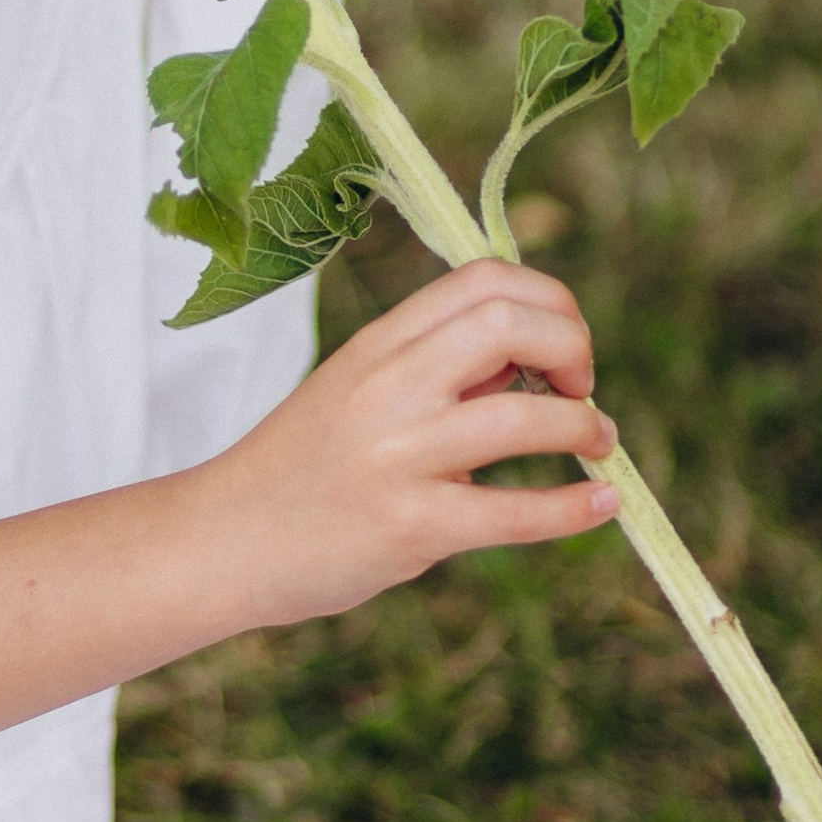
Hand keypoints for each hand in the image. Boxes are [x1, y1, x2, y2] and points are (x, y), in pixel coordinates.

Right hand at [205, 258, 619, 629]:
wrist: (220, 541)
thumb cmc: (301, 468)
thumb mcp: (357, 392)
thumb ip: (438, 370)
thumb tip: (541, 360)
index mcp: (378, 345)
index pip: (486, 280)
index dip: (550, 303)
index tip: (560, 351)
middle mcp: (387, 387)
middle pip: (512, 322)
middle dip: (575, 348)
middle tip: (582, 391)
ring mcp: (396, 457)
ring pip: (526, 419)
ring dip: (586, 429)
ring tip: (598, 447)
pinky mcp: (408, 527)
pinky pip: (514, 513)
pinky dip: (574, 508)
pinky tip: (601, 507)